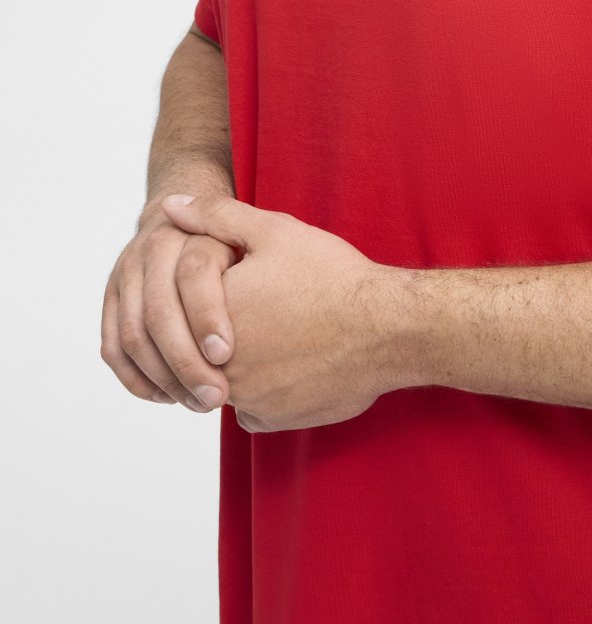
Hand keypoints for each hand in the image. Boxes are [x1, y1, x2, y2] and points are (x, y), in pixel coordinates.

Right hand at [101, 198, 238, 411]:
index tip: (228, 355)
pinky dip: (138, 379)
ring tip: (201, 403)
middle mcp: (148, 253)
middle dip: (186, 362)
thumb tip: (266, 278)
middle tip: (217, 396)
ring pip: (133, 336)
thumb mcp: (254, 232)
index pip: (193, 274)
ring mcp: (125, 278)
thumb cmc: (233, 239)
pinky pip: (113, 349)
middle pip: (158, 313)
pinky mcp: (112, 302)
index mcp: (186, 232)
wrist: (185, 222)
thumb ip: (255, 245)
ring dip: (165, 378)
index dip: (207, 316)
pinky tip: (170, 397)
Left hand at [158, 193, 414, 432]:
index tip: (245, 283)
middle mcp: (218, 364)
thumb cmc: (333, 277)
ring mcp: (244, 397)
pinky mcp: (271, 418)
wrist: (387, 327)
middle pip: (201, 343)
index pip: (185, 304)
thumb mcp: (275, 232)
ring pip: (225, 377)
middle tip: (267, 307)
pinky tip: (294, 361)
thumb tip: (171, 205)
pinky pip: (252, 406)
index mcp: (211, 314)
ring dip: (243, 359)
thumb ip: (217, 216)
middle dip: (224, 327)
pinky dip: (266, 388)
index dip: (216, 290)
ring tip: (283, 331)